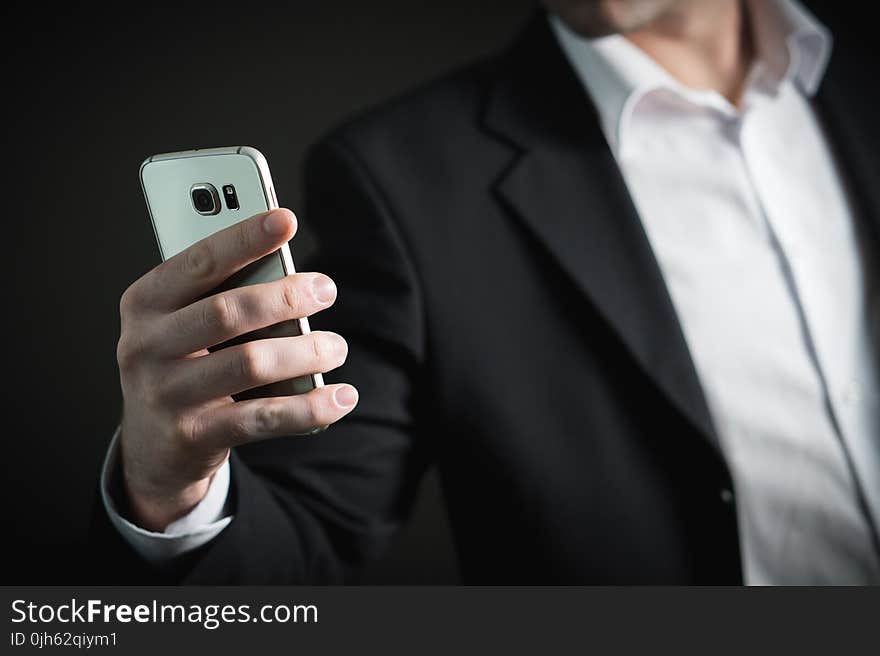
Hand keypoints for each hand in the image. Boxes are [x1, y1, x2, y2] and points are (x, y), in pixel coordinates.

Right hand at [116, 208, 357, 530]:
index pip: (198, 262)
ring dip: (305, 352)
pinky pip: (263, 419)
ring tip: (336, 347)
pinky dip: (309, 407)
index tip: (286, 219)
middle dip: (285, 297)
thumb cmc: (183, 363)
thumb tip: (291, 276)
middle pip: (228, 312)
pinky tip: (341, 397)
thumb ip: (221, 294)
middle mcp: (146, 346)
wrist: (153, 448)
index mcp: (145, 302)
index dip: (244, 239)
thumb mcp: (183, 323)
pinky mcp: (193, 436)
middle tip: (326, 289)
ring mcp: (166, 394)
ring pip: (250, 363)